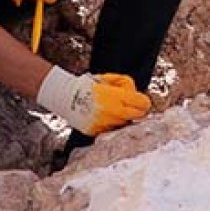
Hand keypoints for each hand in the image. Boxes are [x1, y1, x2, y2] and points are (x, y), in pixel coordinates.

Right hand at [36, 67, 151, 135]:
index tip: (141, 101)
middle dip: (137, 111)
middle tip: (131, 107)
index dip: (143, 102)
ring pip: (124, 124)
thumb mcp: (110, 79)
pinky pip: (111, 129)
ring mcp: (105, 124)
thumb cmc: (89, 86)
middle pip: (137, 116)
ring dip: (122, 118)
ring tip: (112, 110)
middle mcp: (112, 113)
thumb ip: (127, 85)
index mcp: (116, 98)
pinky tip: (104, 116)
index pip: (143, 104)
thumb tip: (137, 95)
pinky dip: (111, 124)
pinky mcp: (97, 132)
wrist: (66, 97)